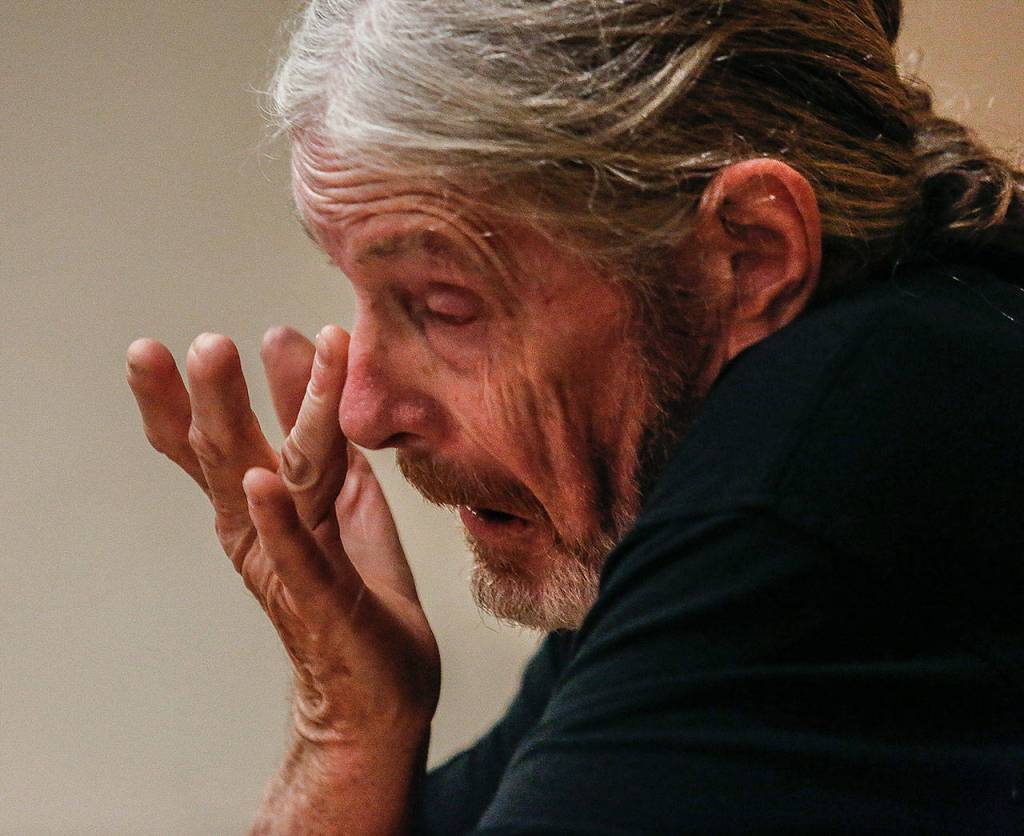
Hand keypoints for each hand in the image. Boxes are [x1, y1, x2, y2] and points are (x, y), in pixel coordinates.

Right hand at [126, 325, 439, 759]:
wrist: (377, 694)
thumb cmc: (358, 589)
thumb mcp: (340, 488)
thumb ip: (313, 424)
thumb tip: (288, 339)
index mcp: (263, 506)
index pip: (220, 442)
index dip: (194, 397)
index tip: (160, 345)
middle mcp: (263, 531)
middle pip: (228, 455)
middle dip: (214, 400)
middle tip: (201, 345)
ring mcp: (289, 563)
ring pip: (259, 485)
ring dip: (237, 425)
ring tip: (223, 367)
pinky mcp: (325, 599)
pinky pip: (298, 554)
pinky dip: (277, 517)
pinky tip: (259, 481)